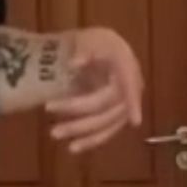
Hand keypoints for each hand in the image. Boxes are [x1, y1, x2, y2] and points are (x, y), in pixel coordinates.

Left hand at [48, 27, 144, 153]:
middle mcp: (130, 88)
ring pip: (107, 123)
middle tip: (52, 119)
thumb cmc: (96, 44)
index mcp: (127, 65)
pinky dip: (90, 140)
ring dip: (83, 133)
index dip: (133, 102)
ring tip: (55, 134)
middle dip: (81, 117)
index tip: (135, 121)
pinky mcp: (114, 117)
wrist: (96, 51)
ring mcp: (123, 104)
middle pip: (108, 107)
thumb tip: (75, 63)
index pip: (131, 84)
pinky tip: (74, 147)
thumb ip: (85, 49)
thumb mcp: (90, 38)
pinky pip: (105, 131)